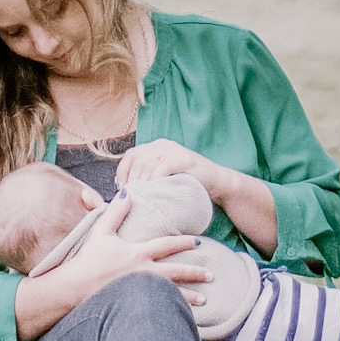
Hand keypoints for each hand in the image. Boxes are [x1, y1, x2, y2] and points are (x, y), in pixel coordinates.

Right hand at [13, 193, 207, 340]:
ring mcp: (140, 293)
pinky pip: (159, 310)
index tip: (198, 242)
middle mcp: (143, 273)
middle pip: (176, 273)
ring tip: (205, 301)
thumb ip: (115, 212)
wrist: (74, 288)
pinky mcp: (133, 307)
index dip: (183, 242)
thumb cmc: (87, 260)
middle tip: (212, 274)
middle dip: (195, 273)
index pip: (166, 245)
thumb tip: (127, 193)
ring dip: (189, 298)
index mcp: (137, 253)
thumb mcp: (101, 231)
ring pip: (171, 295)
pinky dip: (172, 314)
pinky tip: (182, 318)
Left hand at [118, 140, 279, 257]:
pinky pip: (161, 168)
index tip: (121, 188)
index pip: (131, 154)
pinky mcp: (184, 158)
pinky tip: (152, 192)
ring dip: (140, 182)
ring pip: (147, 164)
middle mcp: (163, 144)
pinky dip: (153, 180)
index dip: (122, 171)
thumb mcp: (165, 177)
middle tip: (130, 196)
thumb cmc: (189, 184)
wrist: (218, 183)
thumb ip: (148, 177)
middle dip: (130, 179)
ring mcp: (174, 150)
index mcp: (157, 146)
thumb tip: (121, 187)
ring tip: (139, 196)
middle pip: (137, 159)